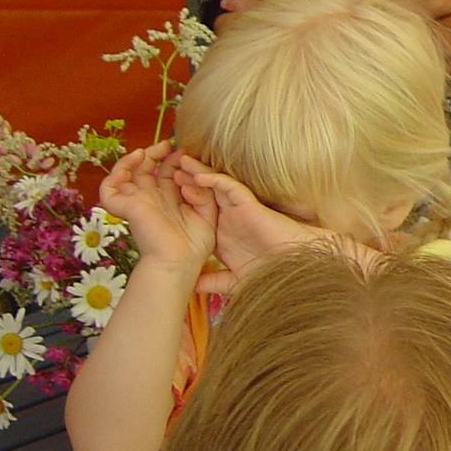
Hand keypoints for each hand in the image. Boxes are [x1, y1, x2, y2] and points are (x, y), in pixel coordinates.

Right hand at [100, 142, 213, 273]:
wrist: (180, 262)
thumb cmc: (195, 244)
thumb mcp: (207, 210)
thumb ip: (202, 189)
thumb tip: (187, 170)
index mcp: (169, 200)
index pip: (165, 173)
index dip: (172, 159)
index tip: (183, 150)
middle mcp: (151, 199)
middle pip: (144, 170)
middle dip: (154, 154)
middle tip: (166, 145)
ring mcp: (137, 203)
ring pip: (123, 176)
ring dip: (130, 160)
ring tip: (144, 153)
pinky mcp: (126, 209)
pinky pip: (108, 191)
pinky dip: (113, 177)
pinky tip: (128, 168)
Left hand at [172, 156, 330, 293]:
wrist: (292, 269)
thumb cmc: (268, 275)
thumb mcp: (231, 281)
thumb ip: (211, 282)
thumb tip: (190, 287)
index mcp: (221, 233)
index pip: (197, 213)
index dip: (180, 204)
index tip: (159, 198)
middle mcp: (228, 218)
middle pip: (204, 195)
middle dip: (186, 182)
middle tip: (165, 170)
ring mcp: (238, 209)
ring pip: (215, 186)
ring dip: (197, 174)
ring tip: (179, 163)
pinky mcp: (249, 204)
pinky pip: (230, 187)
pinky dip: (215, 180)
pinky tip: (199, 176)